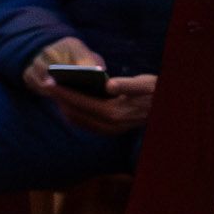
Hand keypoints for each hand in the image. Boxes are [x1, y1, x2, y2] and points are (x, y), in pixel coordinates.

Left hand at [23, 36, 149, 132]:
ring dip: (64, 106)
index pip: (80, 102)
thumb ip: (128, 85)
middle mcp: (110, 125)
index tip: (48, 82)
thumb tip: (109, 85)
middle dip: (59, 99)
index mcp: (114, 112)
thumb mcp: (145, 84)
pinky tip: (67, 102)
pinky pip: (84, 123)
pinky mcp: (110, 131)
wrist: (167, 108)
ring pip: (77, 120)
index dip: (62, 92)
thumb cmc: (154, 92)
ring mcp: (109, 131)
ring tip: (54, 92)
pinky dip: (73, 113)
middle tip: (46, 85)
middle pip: (75, 112)